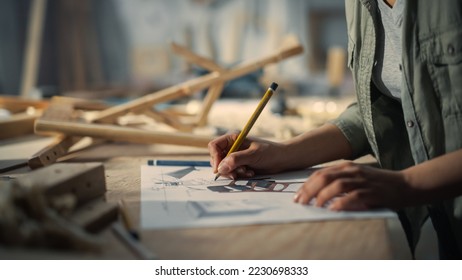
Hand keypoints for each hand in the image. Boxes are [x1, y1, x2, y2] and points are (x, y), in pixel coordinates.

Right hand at [208, 133, 286, 178]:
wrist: (282, 159)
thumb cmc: (270, 152)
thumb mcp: (253, 155)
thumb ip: (236, 160)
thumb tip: (220, 168)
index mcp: (233, 139)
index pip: (214, 146)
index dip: (215, 157)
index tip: (219, 168)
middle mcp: (232, 147)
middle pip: (217, 159)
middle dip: (225, 168)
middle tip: (235, 174)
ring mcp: (235, 157)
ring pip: (224, 168)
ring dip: (233, 173)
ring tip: (247, 172)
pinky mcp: (239, 166)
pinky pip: (232, 173)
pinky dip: (239, 175)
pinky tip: (250, 173)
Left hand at [293, 162, 416, 210]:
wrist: (405, 185)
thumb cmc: (378, 184)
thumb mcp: (356, 177)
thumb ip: (340, 180)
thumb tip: (318, 192)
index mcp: (346, 166)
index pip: (320, 173)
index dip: (306, 185)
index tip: (297, 196)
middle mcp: (352, 171)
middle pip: (324, 177)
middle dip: (309, 190)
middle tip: (301, 202)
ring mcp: (362, 180)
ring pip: (336, 185)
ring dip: (322, 196)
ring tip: (314, 206)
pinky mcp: (372, 192)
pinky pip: (353, 196)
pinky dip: (341, 203)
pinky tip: (332, 209)